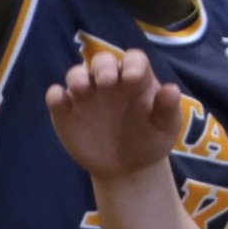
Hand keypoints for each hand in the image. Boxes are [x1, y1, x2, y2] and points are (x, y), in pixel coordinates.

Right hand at [48, 43, 178, 179]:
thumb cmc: (149, 140)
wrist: (127, 168)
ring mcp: (86, 94)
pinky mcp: (66, 111)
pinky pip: (56, 97)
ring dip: (76, 77)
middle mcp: (108, 80)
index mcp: (135, 77)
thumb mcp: (165, 127)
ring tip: (80, 90)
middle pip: (102, 61)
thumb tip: (172, 90)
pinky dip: (55, 95)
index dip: (132, 64)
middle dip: (103, 67)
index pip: (133, 59)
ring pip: (76, 74)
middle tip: (106, 83)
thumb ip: (167, 109)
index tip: (133, 79)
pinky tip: (60, 101)